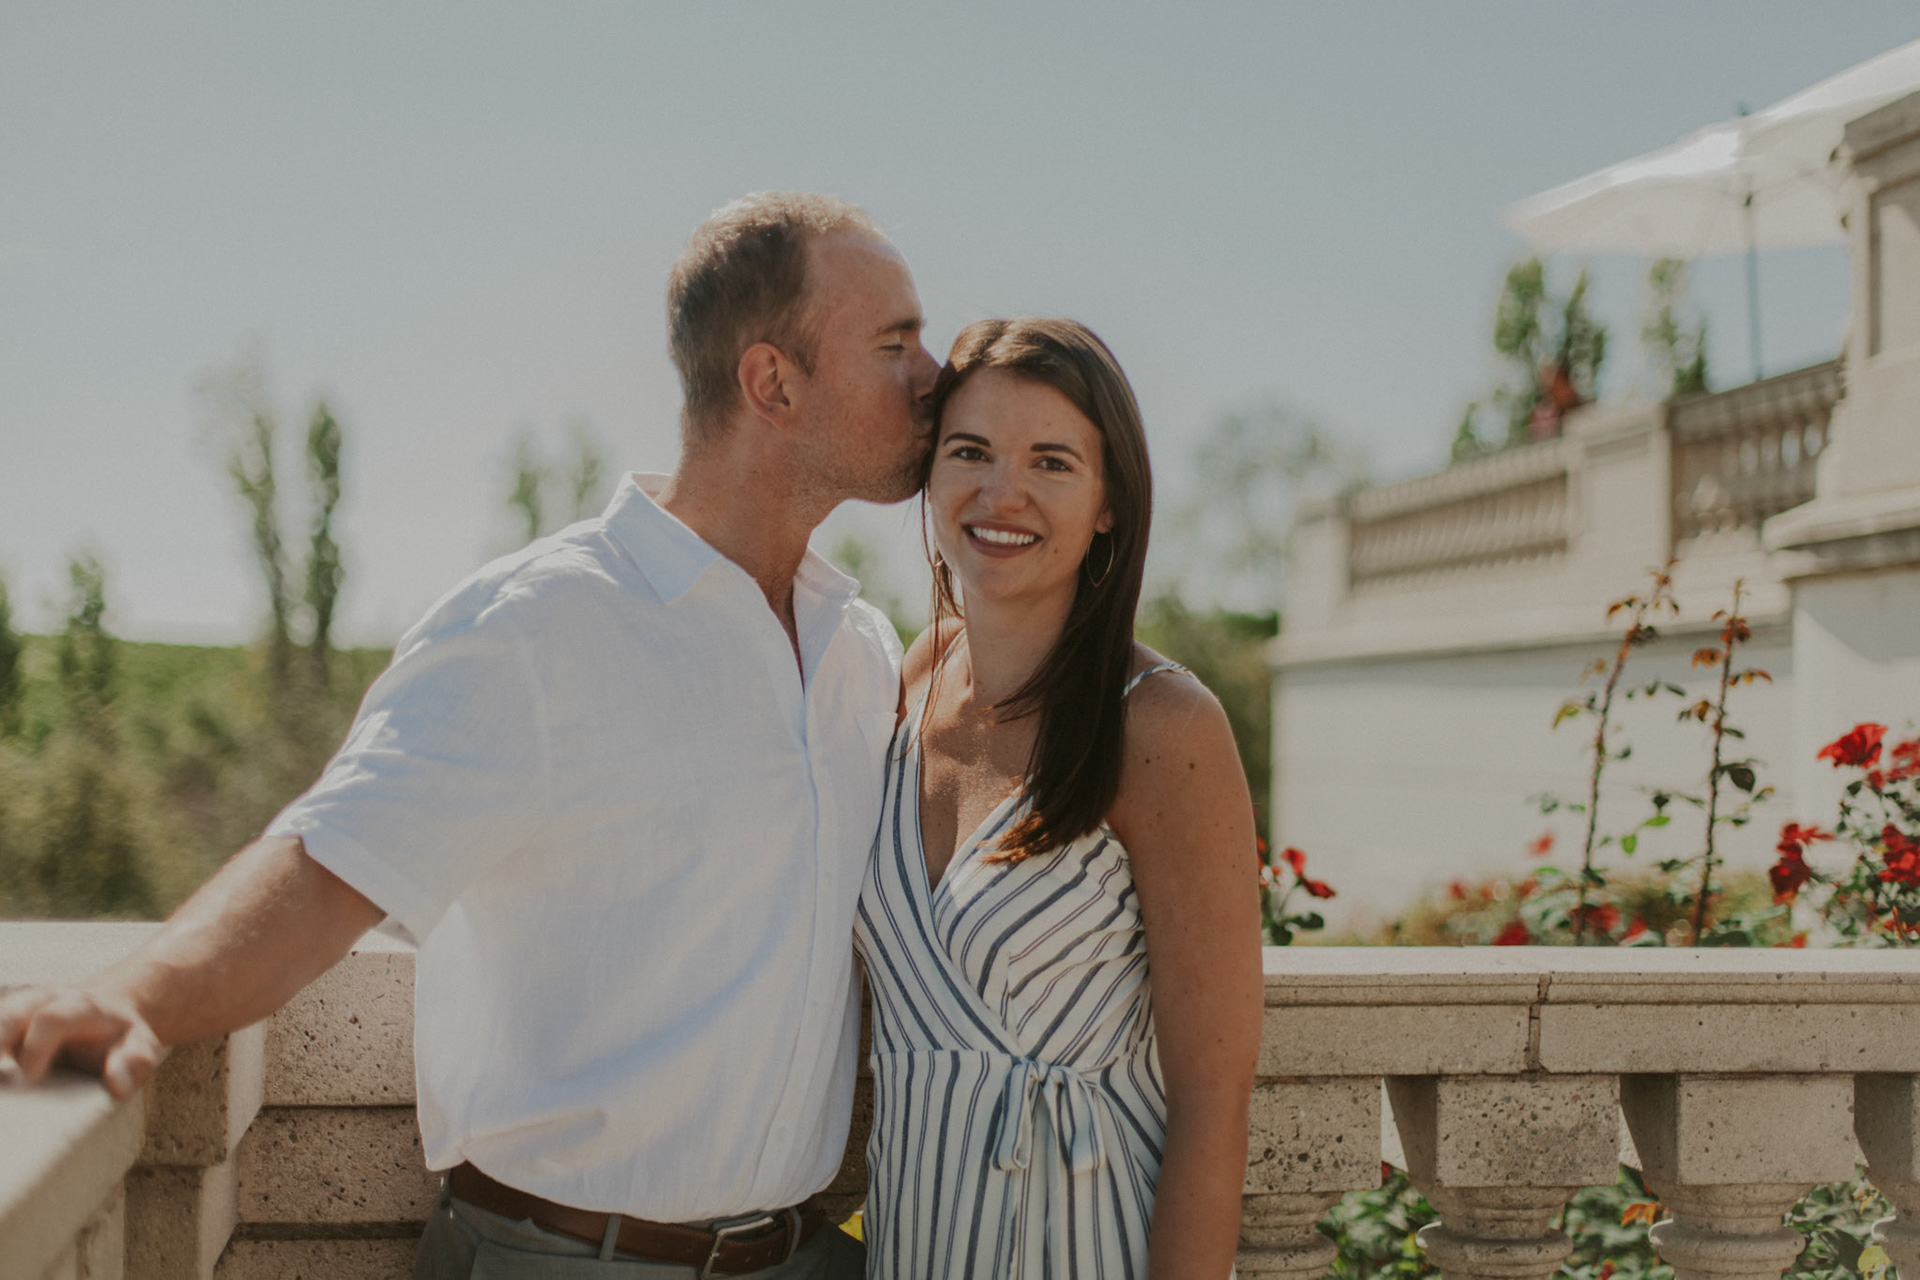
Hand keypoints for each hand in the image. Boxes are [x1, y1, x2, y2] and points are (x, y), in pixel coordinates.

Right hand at [0, 985, 162, 1099]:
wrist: (106, 1013)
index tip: (26, 1080)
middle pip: (11, 1012)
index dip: (35, 1048)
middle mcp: (43, 998)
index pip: (52, 1019)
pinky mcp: (4, 1015)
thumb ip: (134, 1062)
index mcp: (80, 1005)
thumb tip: (117, 1085)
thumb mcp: (140, 1046)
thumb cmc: (120, 1039)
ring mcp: (18, 1004)